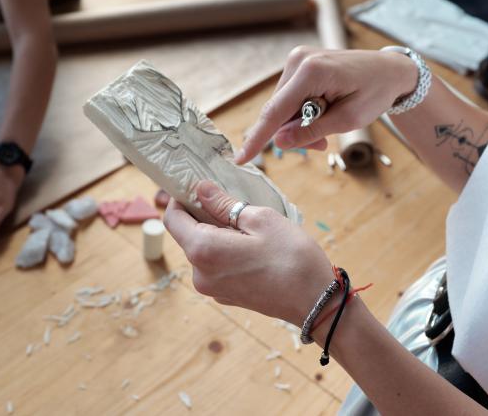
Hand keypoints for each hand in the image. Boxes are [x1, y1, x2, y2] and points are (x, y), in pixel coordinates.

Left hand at [164, 180, 333, 325]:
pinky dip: (225, 251)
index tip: (196, 185)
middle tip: (230, 199)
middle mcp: (200, 274)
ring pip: (203, 250)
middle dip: (202, 214)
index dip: (180, 198)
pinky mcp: (226, 296)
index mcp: (203, 250)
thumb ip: (224, 204)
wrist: (316, 302)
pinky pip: (216, 266)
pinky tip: (252, 246)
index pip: (172, 219)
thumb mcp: (260, 219)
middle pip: (187, 235)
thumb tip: (201, 189)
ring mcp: (213, 289)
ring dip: (217, 233)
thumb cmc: (291, 257)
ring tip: (247, 224)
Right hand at [235, 46, 417, 163]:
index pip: (275, 112)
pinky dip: (301, 114)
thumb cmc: (375, 92)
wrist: (389, 70)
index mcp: (311, 71)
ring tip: (326, 130)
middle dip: (294, 134)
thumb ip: (311, 132)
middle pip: (278, 112)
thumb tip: (279, 143)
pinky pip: (289, 99)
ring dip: (299, 125)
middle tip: (321, 146)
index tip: (240, 159)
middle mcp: (298, 60)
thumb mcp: (347, 120)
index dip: (257, 139)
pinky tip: (321, 115)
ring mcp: (297, 60)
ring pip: (282, 108)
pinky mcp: (299, 64)